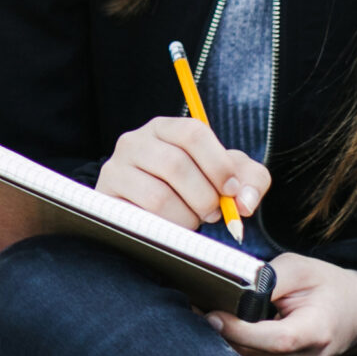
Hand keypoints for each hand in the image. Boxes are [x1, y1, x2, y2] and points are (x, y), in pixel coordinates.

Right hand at [98, 117, 269, 230]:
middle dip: (203, 196)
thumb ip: (250, 181)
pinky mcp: (106, 197)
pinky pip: (142, 217)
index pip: (193, 132)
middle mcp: (134, 141)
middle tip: (212, 212)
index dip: (217, 164)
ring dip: (186, 216)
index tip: (230, 190)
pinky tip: (171, 226)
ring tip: (191, 220)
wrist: (149, 211)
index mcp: (165, 128)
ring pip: (158, 195)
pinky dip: (167, 227)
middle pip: (175, 164)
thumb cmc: (193, 189)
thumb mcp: (226, 178)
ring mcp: (115, 168)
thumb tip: (246, 202)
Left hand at [209, 253, 356, 355]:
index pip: (275, 340)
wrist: (354, 311)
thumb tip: (231, 288)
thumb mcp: (299, 268)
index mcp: (317, 332)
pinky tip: (225, 334)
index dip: (239, 330)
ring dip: (222, 347)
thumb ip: (266, 279)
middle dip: (220, 336)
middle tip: (196, 310)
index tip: (211, 313)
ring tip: (208, 319)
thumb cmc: (324, 286)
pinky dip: (233, 355)